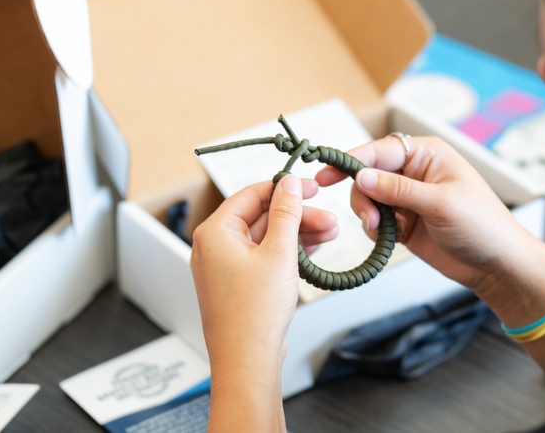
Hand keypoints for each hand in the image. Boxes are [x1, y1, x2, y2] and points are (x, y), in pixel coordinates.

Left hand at [190, 176, 335, 370]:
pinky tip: (313, 252)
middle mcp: (214, 247)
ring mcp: (225, 267)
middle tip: (329, 218)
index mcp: (215, 233)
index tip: (312, 187)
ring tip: (330, 235)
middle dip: (298, 217)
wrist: (246, 361)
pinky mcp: (237, 284)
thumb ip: (286, 212)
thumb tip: (289, 183)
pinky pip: (264, 257)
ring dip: (298, 234)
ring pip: (266, 238)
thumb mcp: (279, 252)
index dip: (285, 188)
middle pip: (261, 216)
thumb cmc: (253, 314)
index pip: (251, 194)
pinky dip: (288, 253)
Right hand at [315, 135, 532, 291]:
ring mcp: (408, 198)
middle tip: (369, 218)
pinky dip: (374, 230)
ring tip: (382, 231)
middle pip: (368, 174)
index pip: (380, 150)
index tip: (327, 174)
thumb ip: (398, 189)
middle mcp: (415, 172)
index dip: (351, 160)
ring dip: (368, 214)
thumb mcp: (441, 203)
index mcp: (428, 154)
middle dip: (362, 195)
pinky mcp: (405, 222)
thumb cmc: (482, 225)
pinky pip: (376, 220)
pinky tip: (388, 239)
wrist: (496, 264)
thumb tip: (362, 175)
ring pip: (368, 198)